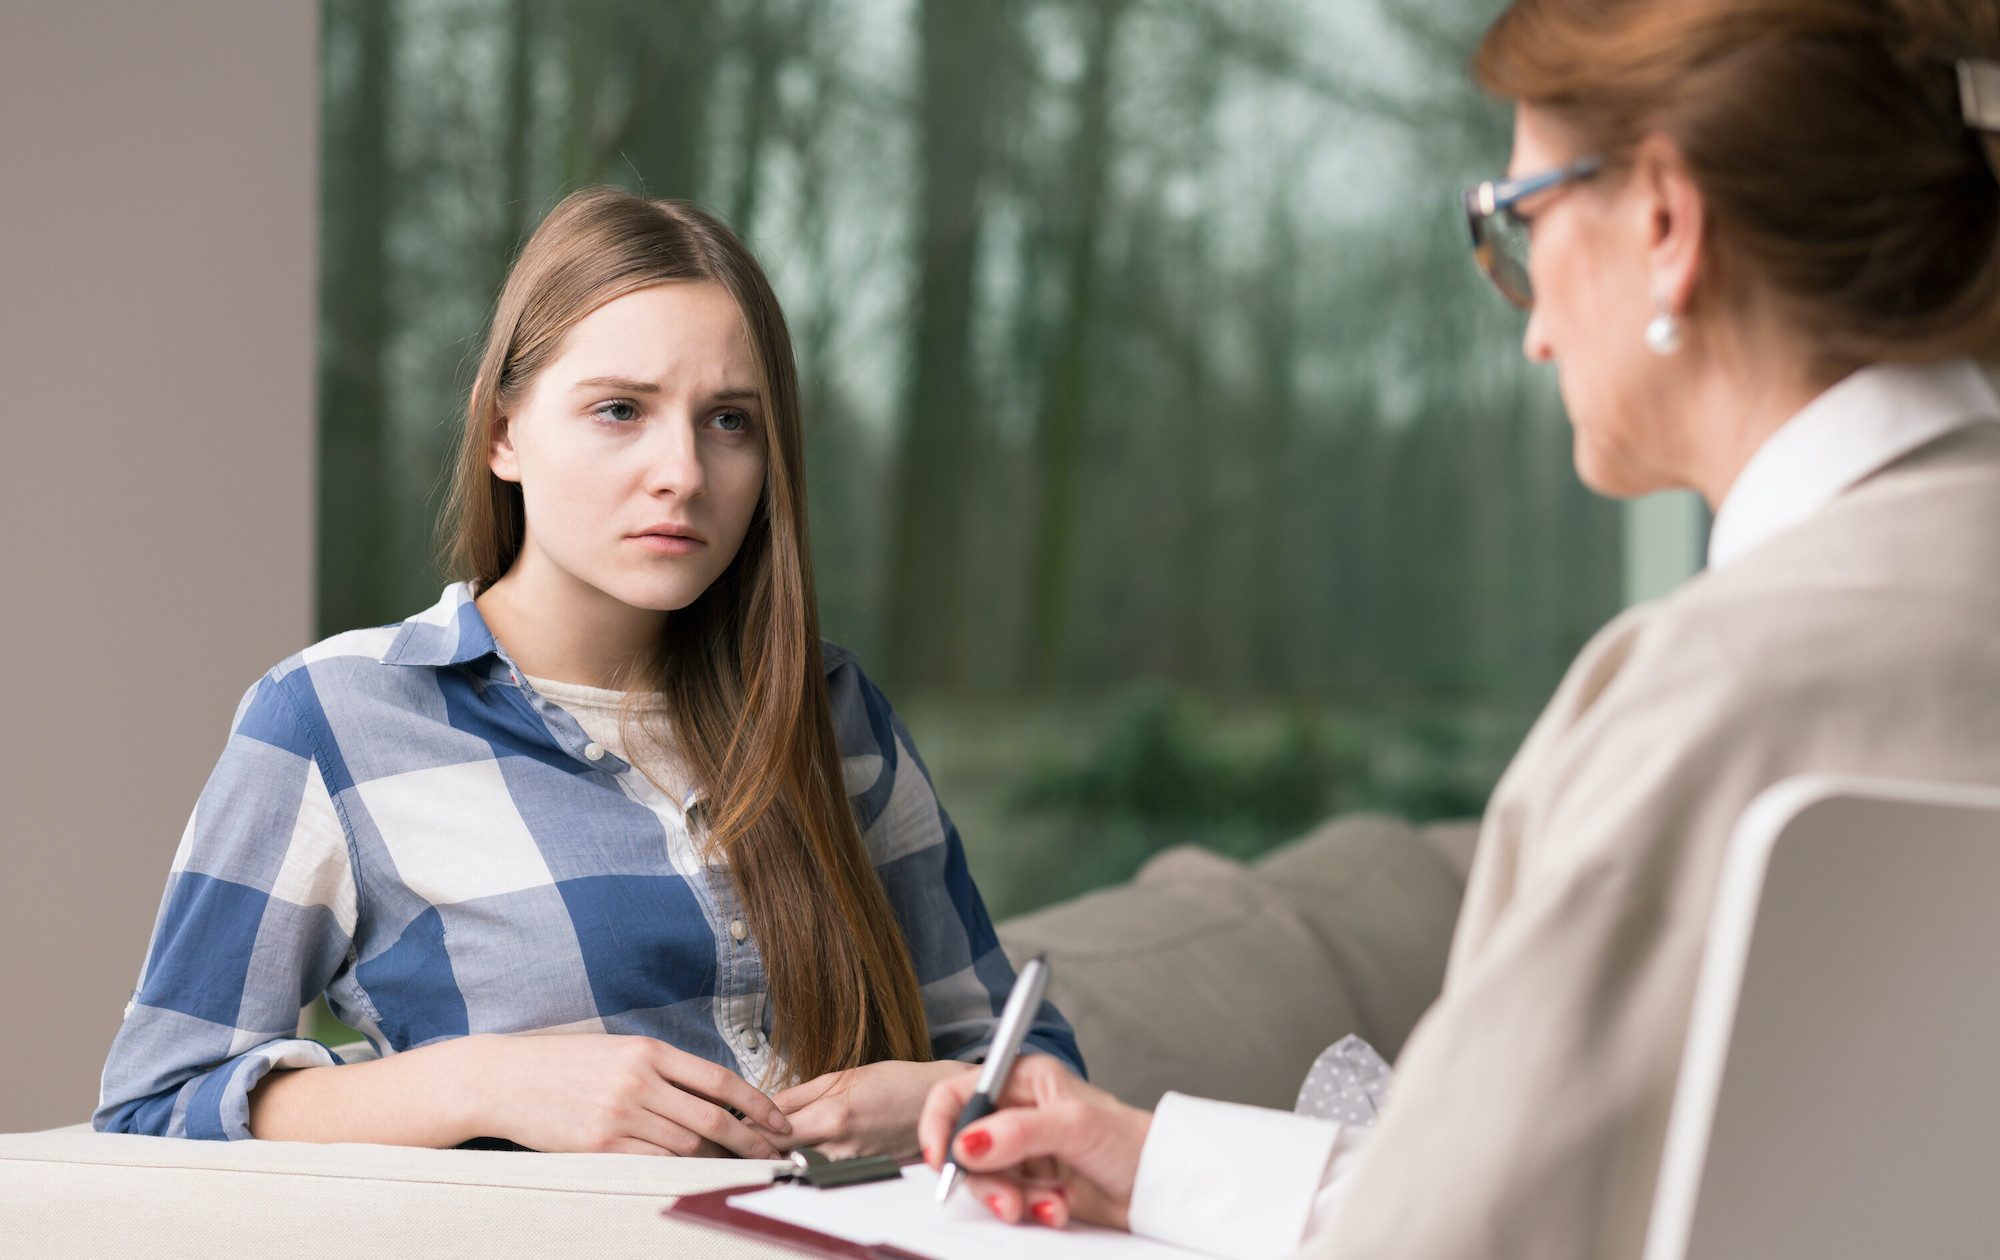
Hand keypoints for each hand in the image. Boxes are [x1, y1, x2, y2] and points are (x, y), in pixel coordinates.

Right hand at [469, 1032, 788, 1157]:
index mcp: (648, 1052)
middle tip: (772, 1153)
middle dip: (749, 1140)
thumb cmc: (563, 1064)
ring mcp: (619, 1116)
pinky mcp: (599, 1147)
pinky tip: (694, 1175)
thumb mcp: (618, 1051)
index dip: (757, 1103)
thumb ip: (663, 1070)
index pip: (720, 1079)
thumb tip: (713, 1097)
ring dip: (717, 1160)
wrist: (503, 1079)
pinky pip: (653, 1165)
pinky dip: (679, 1172)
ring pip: (686, 1147)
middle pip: (711, 1119)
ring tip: (739, 1166)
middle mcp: (638, 1081)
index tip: (779, 1120)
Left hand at [761, 1059, 969, 1159]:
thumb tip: (764, 1103)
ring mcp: (851, 1163)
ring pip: (799, 1167)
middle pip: (781, 1155)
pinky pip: (823, 1171)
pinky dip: (807, 1162)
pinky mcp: (861, 1172)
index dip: (748, 1129)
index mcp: (833, 1116)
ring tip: (771, 1142)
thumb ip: (800, 1093)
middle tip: (741, 1136)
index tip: (734, 1123)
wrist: (939, 1101)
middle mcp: (840, 1146)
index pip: (773, 1132)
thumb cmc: (896, 1081)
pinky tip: (804, 1150)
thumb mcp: (844, 1075)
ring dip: (781, 1156)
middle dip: (758, 1147)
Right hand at [918, 1054, 1152, 1230]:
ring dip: (1013, 1199)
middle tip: (1006, 1199)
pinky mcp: (1031, 1185)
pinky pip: (1007, 1201)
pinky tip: (1057, 1208)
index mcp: (1021, 1080)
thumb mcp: (1074, 1126)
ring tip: (1047, 1205)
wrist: (1157, 1186)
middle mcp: (1016, 1113)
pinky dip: (1031, 1210)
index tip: (942, 1159)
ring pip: (984, 1180)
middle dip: (984, 1178)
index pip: (958, 1095)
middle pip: (964, 1146)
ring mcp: (1022, 1152)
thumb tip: (968, 1143)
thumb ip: (1018, 1132)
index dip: (940, 1125)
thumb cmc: (1129, 1140)